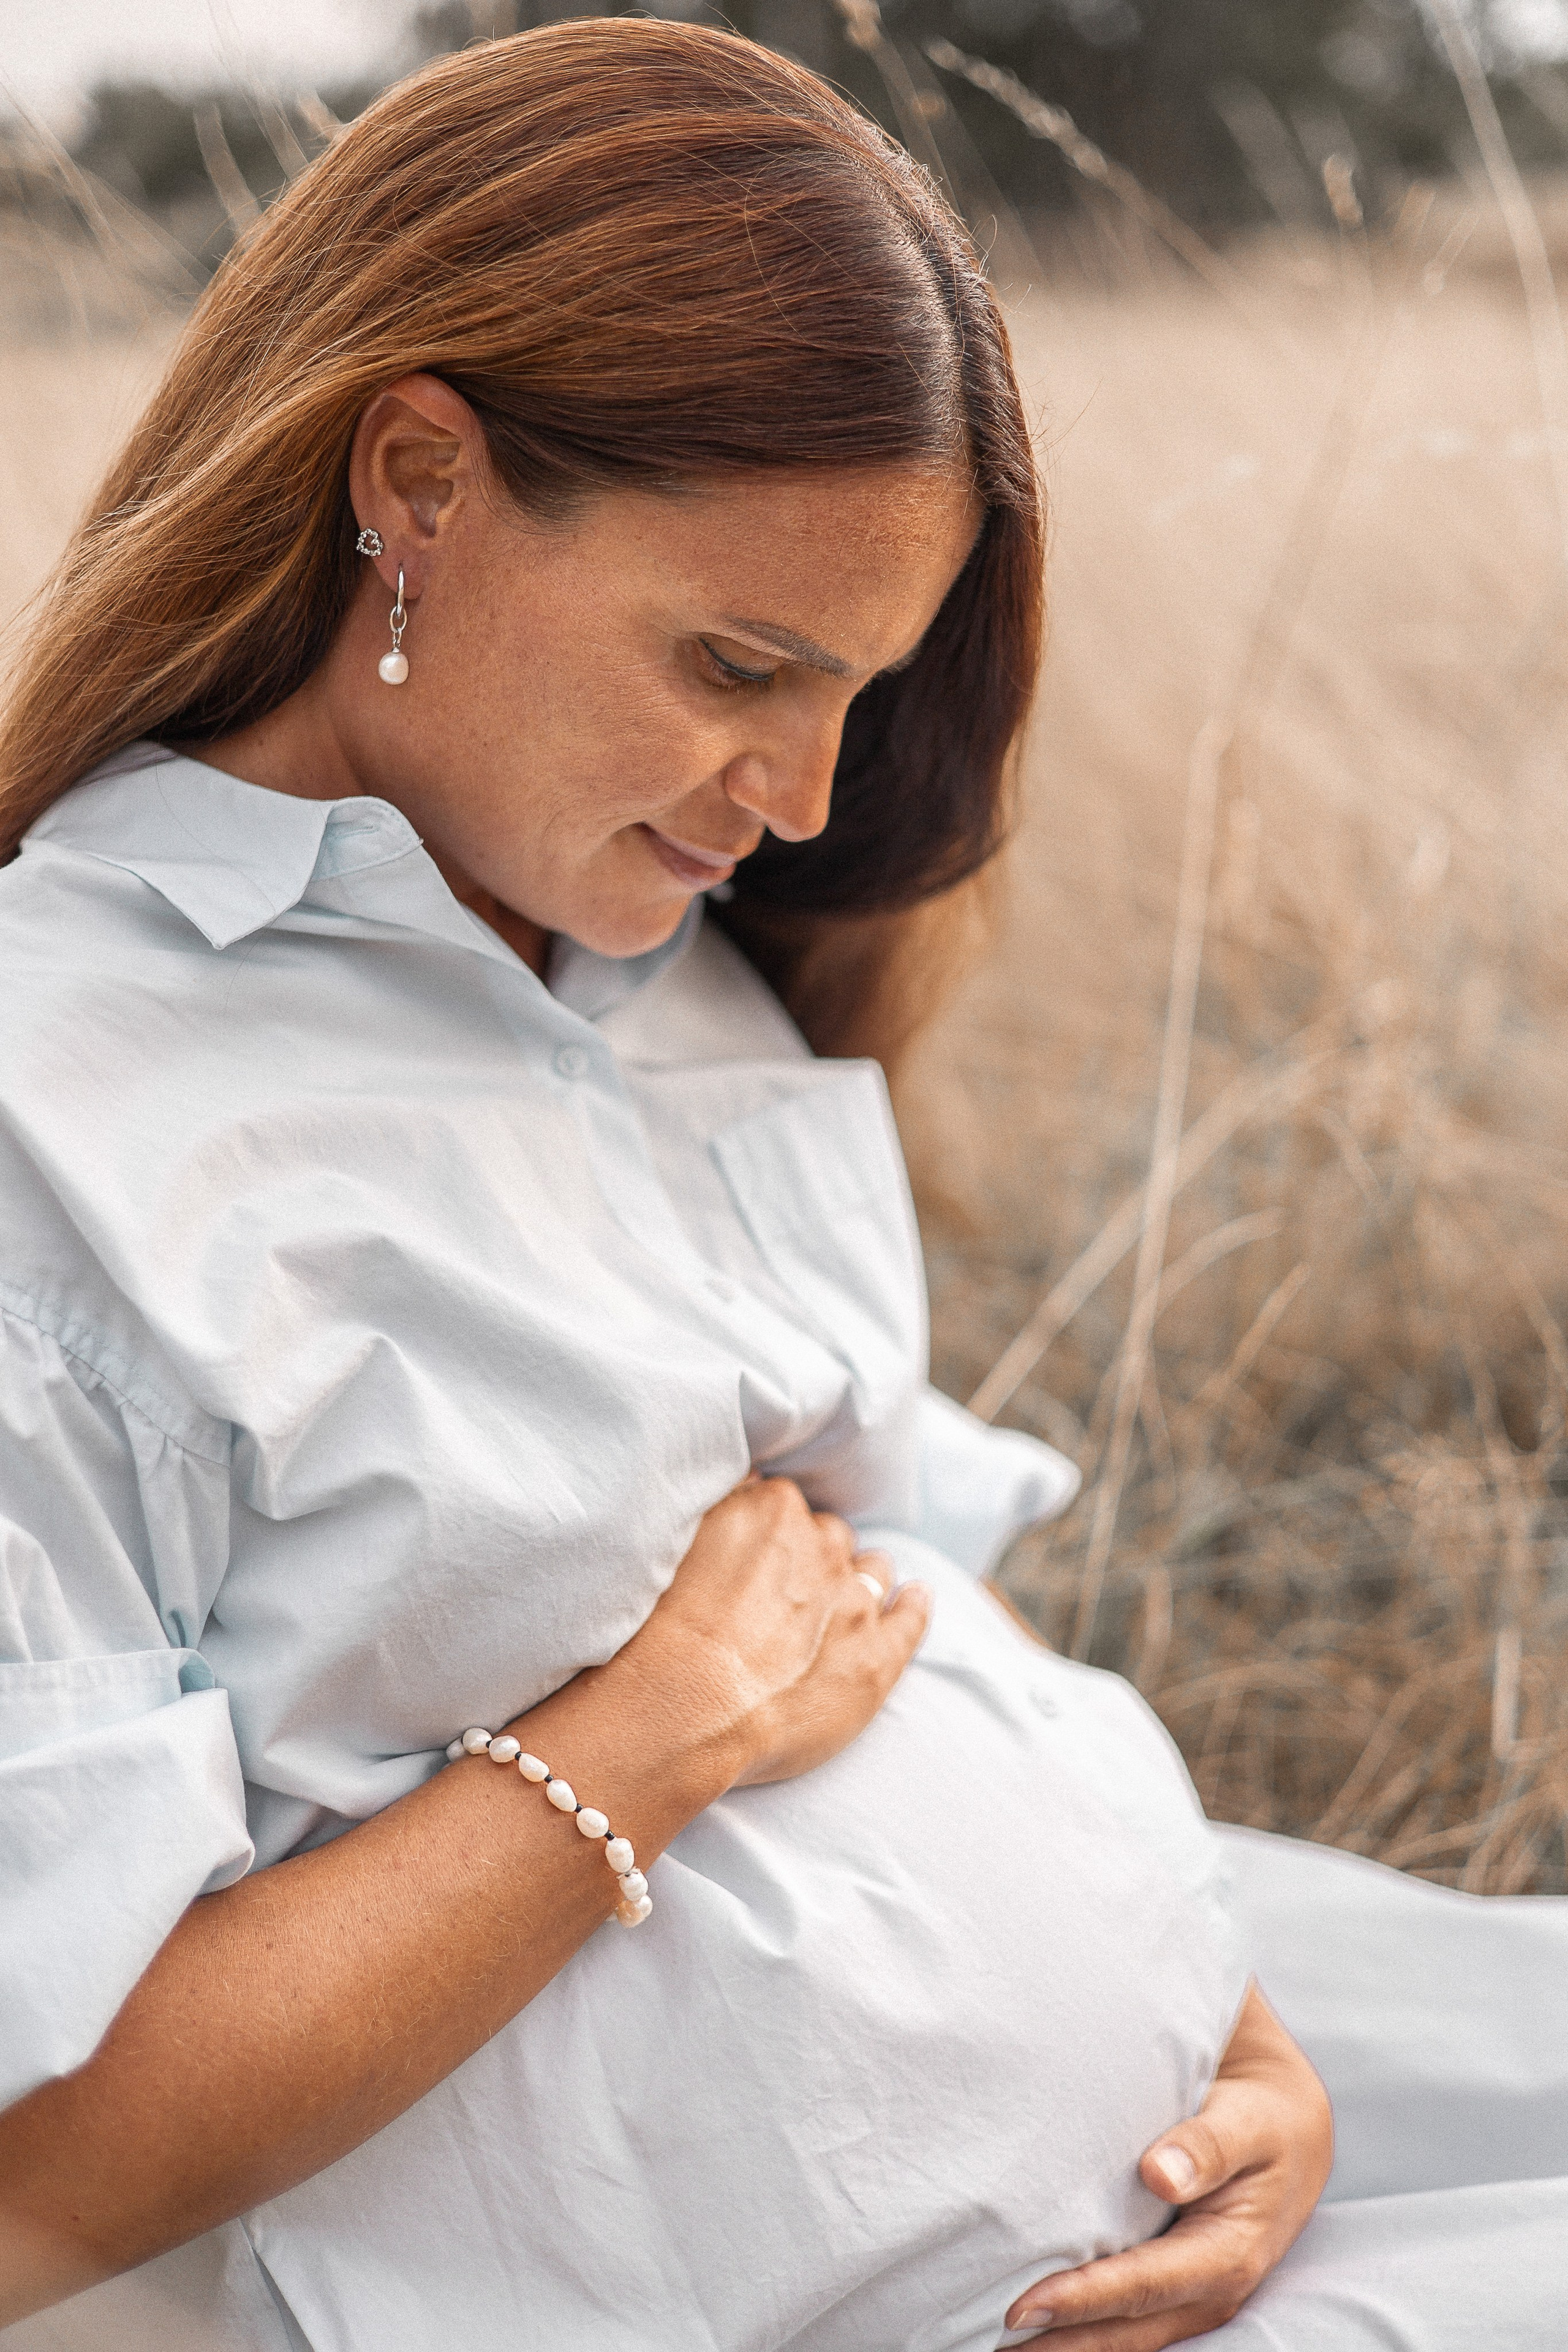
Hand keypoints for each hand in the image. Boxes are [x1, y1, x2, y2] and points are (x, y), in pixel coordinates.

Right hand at [626, 1476, 928, 1788]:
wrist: (684, 1708)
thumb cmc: (662, 1631)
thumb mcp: (680, 1539)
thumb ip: (723, 1503)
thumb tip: (749, 1481)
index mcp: (773, 1508)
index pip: (785, 1506)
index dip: (773, 1534)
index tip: (760, 1557)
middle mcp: (821, 1545)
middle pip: (830, 1537)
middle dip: (815, 1557)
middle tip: (789, 1592)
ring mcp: (855, 1600)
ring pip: (872, 1569)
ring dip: (862, 1577)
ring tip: (845, 1597)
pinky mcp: (877, 1655)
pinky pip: (910, 1619)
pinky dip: (915, 1605)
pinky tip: (915, 1597)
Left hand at [1004, 1984, 1331, 2346]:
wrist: (1289, 2127)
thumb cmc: (1264, 2120)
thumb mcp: (1248, 2121)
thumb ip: (1208, 2146)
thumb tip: (1158, 2175)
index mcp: (1228, 2254)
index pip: (1141, 2287)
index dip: (1080, 2301)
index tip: (1021, 2309)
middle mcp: (1208, 2291)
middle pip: (1125, 2332)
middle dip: (1059, 2344)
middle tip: (989, 2341)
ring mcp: (1191, 2297)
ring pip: (1124, 2337)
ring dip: (1066, 2345)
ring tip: (999, 2346)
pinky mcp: (1174, 2289)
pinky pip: (1127, 2320)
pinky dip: (1084, 2326)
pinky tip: (1038, 2327)